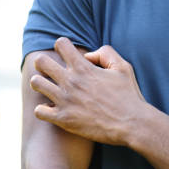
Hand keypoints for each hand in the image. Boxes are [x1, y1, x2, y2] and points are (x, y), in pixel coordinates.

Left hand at [30, 37, 146, 145]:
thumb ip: (105, 53)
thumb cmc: (128, 95)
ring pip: (36, 83)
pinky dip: (43, 109)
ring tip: (48, 87)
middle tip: (50, 69)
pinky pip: (39, 111)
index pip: (61, 43)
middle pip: (41, 61)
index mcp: (84, 67)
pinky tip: (52, 108)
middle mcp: (71, 82)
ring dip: (40, 83)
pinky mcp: (63, 119)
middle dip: (44, 62)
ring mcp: (65, 101)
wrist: (132, 124)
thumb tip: (87, 55)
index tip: (67, 53)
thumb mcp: (123, 66)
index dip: (62, 45)